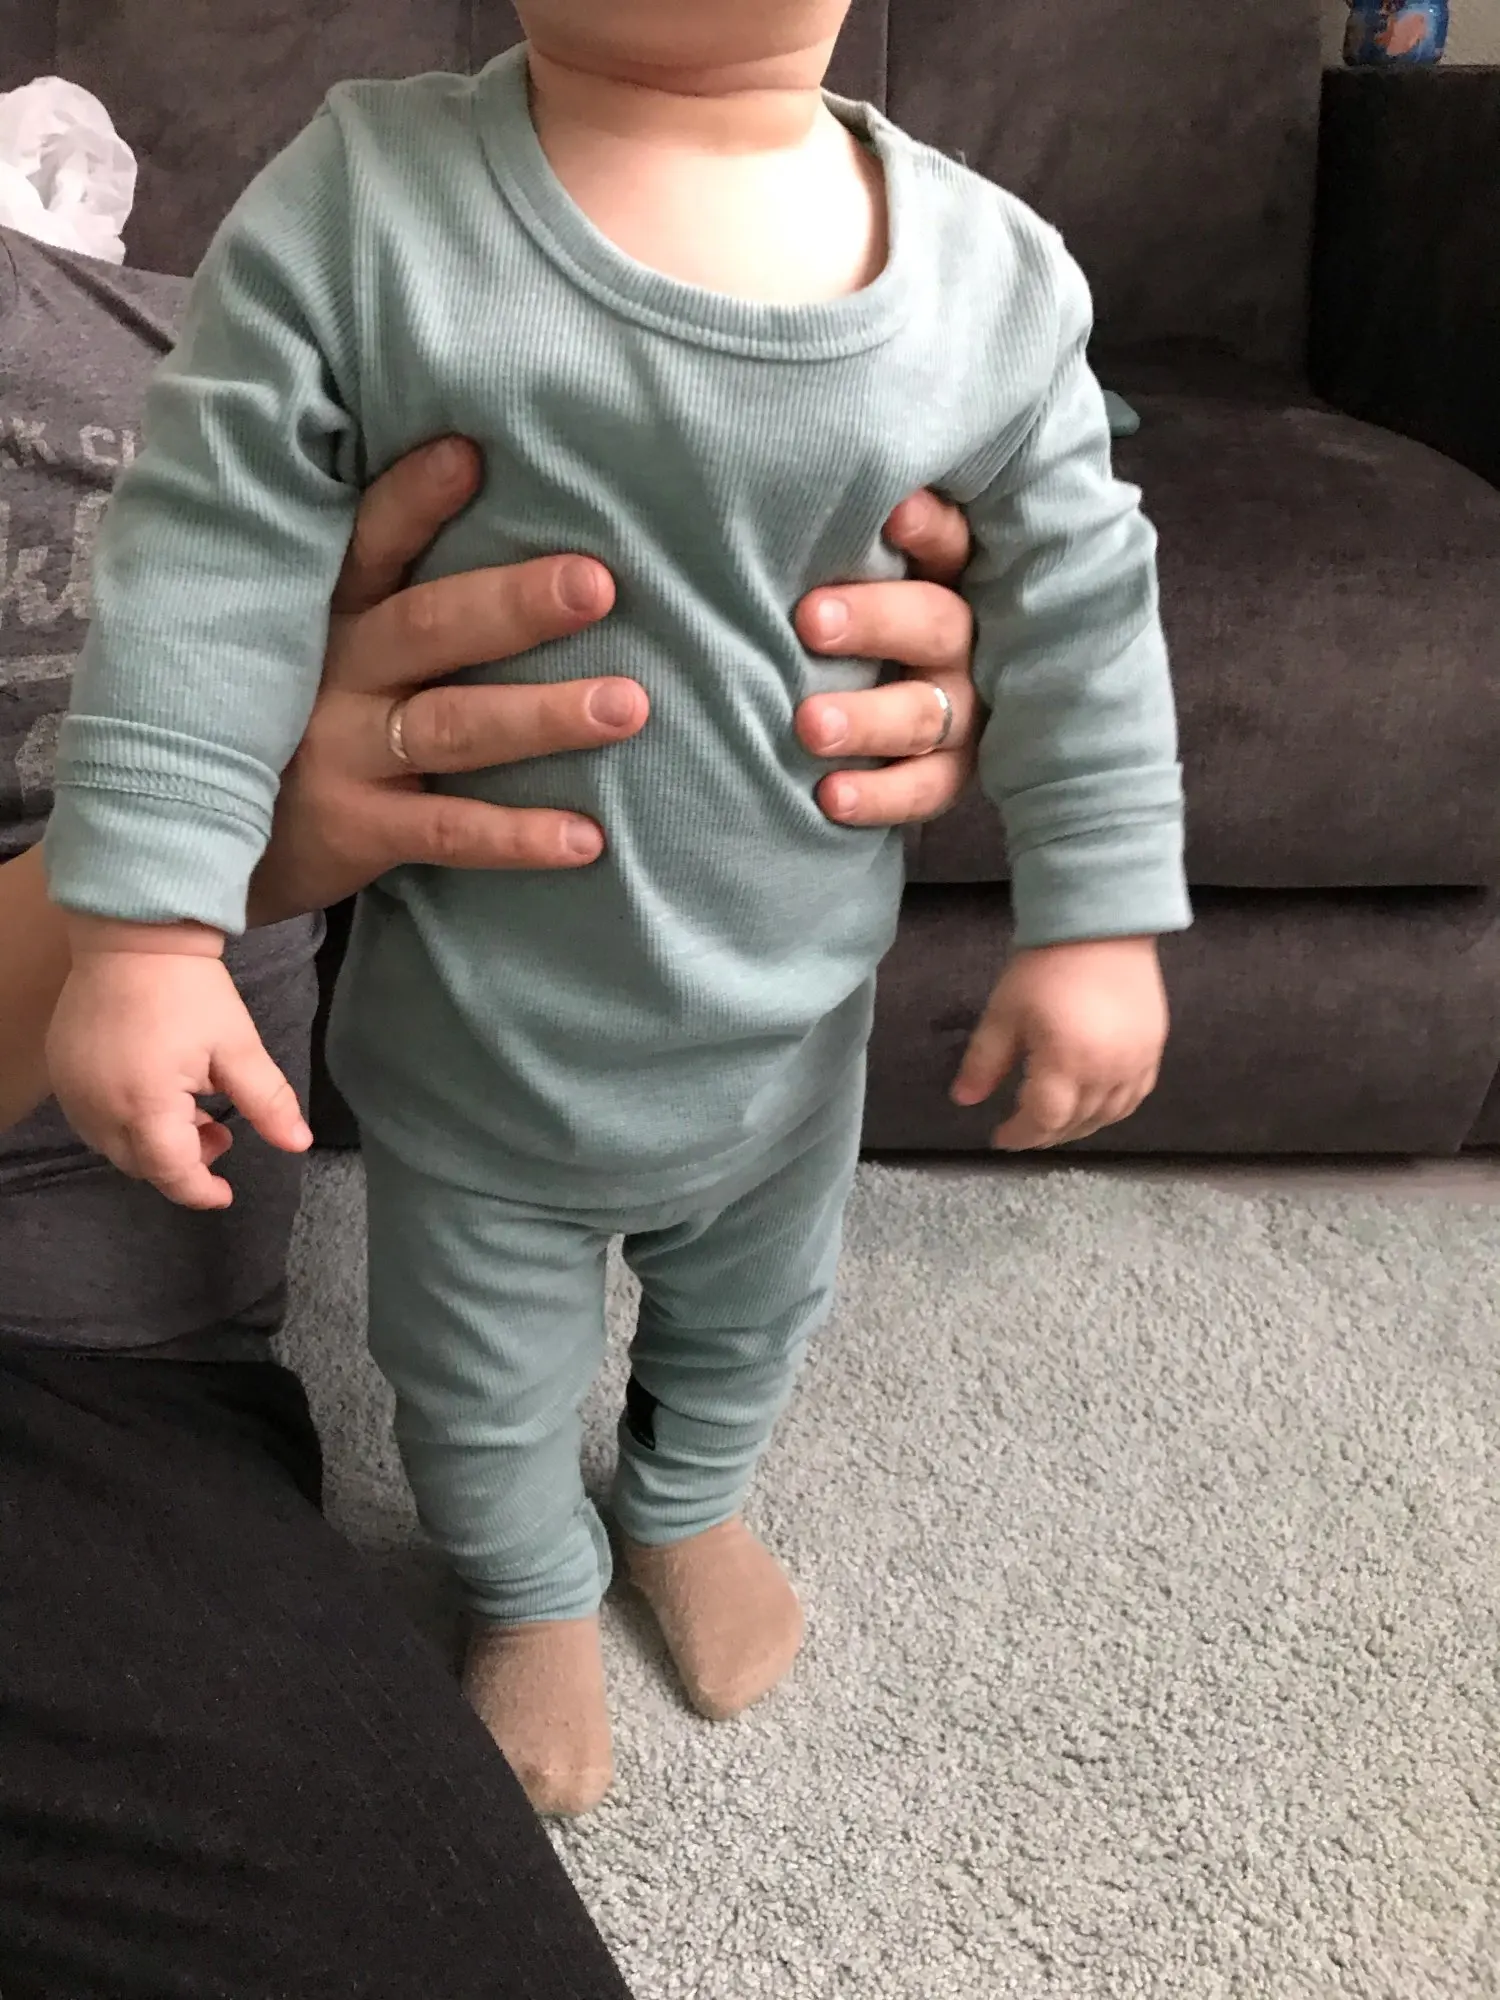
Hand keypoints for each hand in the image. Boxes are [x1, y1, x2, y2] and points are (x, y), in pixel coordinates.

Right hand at [45, 924, 311, 1208]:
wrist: (134, 936)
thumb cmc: (190, 990)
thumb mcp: (238, 1047)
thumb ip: (267, 1102)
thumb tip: (299, 1142)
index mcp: (145, 1105)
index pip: (171, 1172)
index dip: (200, 1190)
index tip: (225, 1194)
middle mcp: (99, 1107)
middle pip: (141, 1164)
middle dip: (182, 1162)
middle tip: (218, 1130)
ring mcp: (73, 1090)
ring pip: (113, 1146)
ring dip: (153, 1143)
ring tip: (191, 1109)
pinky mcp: (61, 1071)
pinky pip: (91, 1118)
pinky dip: (125, 1122)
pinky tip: (155, 1092)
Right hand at [249, 438, 647, 923]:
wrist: (210, 842)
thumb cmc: (297, 721)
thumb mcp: (320, 646)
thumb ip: (393, 598)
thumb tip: (489, 502)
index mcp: (331, 615)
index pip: (370, 543)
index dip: (414, 499)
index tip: (472, 454)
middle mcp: (335, 673)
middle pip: (429, 628)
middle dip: (514, 605)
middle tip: (596, 586)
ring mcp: (342, 752)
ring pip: (453, 727)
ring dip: (543, 716)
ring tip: (627, 707)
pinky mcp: (356, 830)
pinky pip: (446, 831)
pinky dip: (517, 836)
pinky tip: (587, 838)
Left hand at [795, 490, 978, 826]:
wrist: (869, 716)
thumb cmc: (839, 618)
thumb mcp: (843, 571)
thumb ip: (827, 542)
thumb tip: (755, 463)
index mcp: (943, 578)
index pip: (948, 542)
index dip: (926, 527)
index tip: (888, 512)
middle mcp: (962, 642)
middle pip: (936, 624)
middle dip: (875, 622)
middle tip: (810, 621)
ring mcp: (961, 711)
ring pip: (925, 714)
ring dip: (867, 720)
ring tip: (809, 725)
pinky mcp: (950, 773)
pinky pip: (923, 790)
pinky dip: (878, 797)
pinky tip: (828, 797)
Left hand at [950, 936, 1167, 1149]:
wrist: (1102, 925)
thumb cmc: (1045, 966)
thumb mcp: (1004, 1013)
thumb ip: (984, 1061)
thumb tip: (964, 1100)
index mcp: (1066, 1062)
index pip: (1044, 1119)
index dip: (1021, 1135)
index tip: (1000, 1138)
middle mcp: (1107, 1072)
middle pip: (1076, 1122)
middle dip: (1045, 1133)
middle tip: (1022, 1131)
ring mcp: (1137, 1063)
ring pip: (1108, 1116)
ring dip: (1078, 1128)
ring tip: (1053, 1123)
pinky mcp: (1155, 1050)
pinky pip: (1135, 1098)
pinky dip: (1110, 1111)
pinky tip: (1092, 1107)